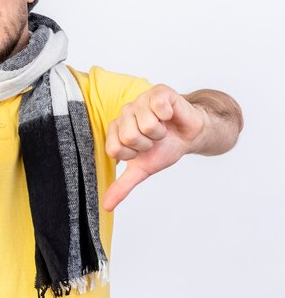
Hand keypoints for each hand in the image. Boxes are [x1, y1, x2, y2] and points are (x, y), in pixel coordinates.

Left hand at [102, 84, 206, 211]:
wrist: (191, 135)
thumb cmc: (165, 148)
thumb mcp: (142, 169)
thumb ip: (122, 186)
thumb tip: (107, 206)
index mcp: (116, 130)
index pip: (114, 148)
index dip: (133, 154)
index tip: (142, 151)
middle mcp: (125, 113)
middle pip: (129, 136)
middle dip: (148, 144)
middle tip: (155, 140)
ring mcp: (140, 100)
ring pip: (147, 124)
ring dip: (161, 132)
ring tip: (163, 129)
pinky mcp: (158, 92)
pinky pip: (159, 106)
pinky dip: (170, 116)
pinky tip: (170, 115)